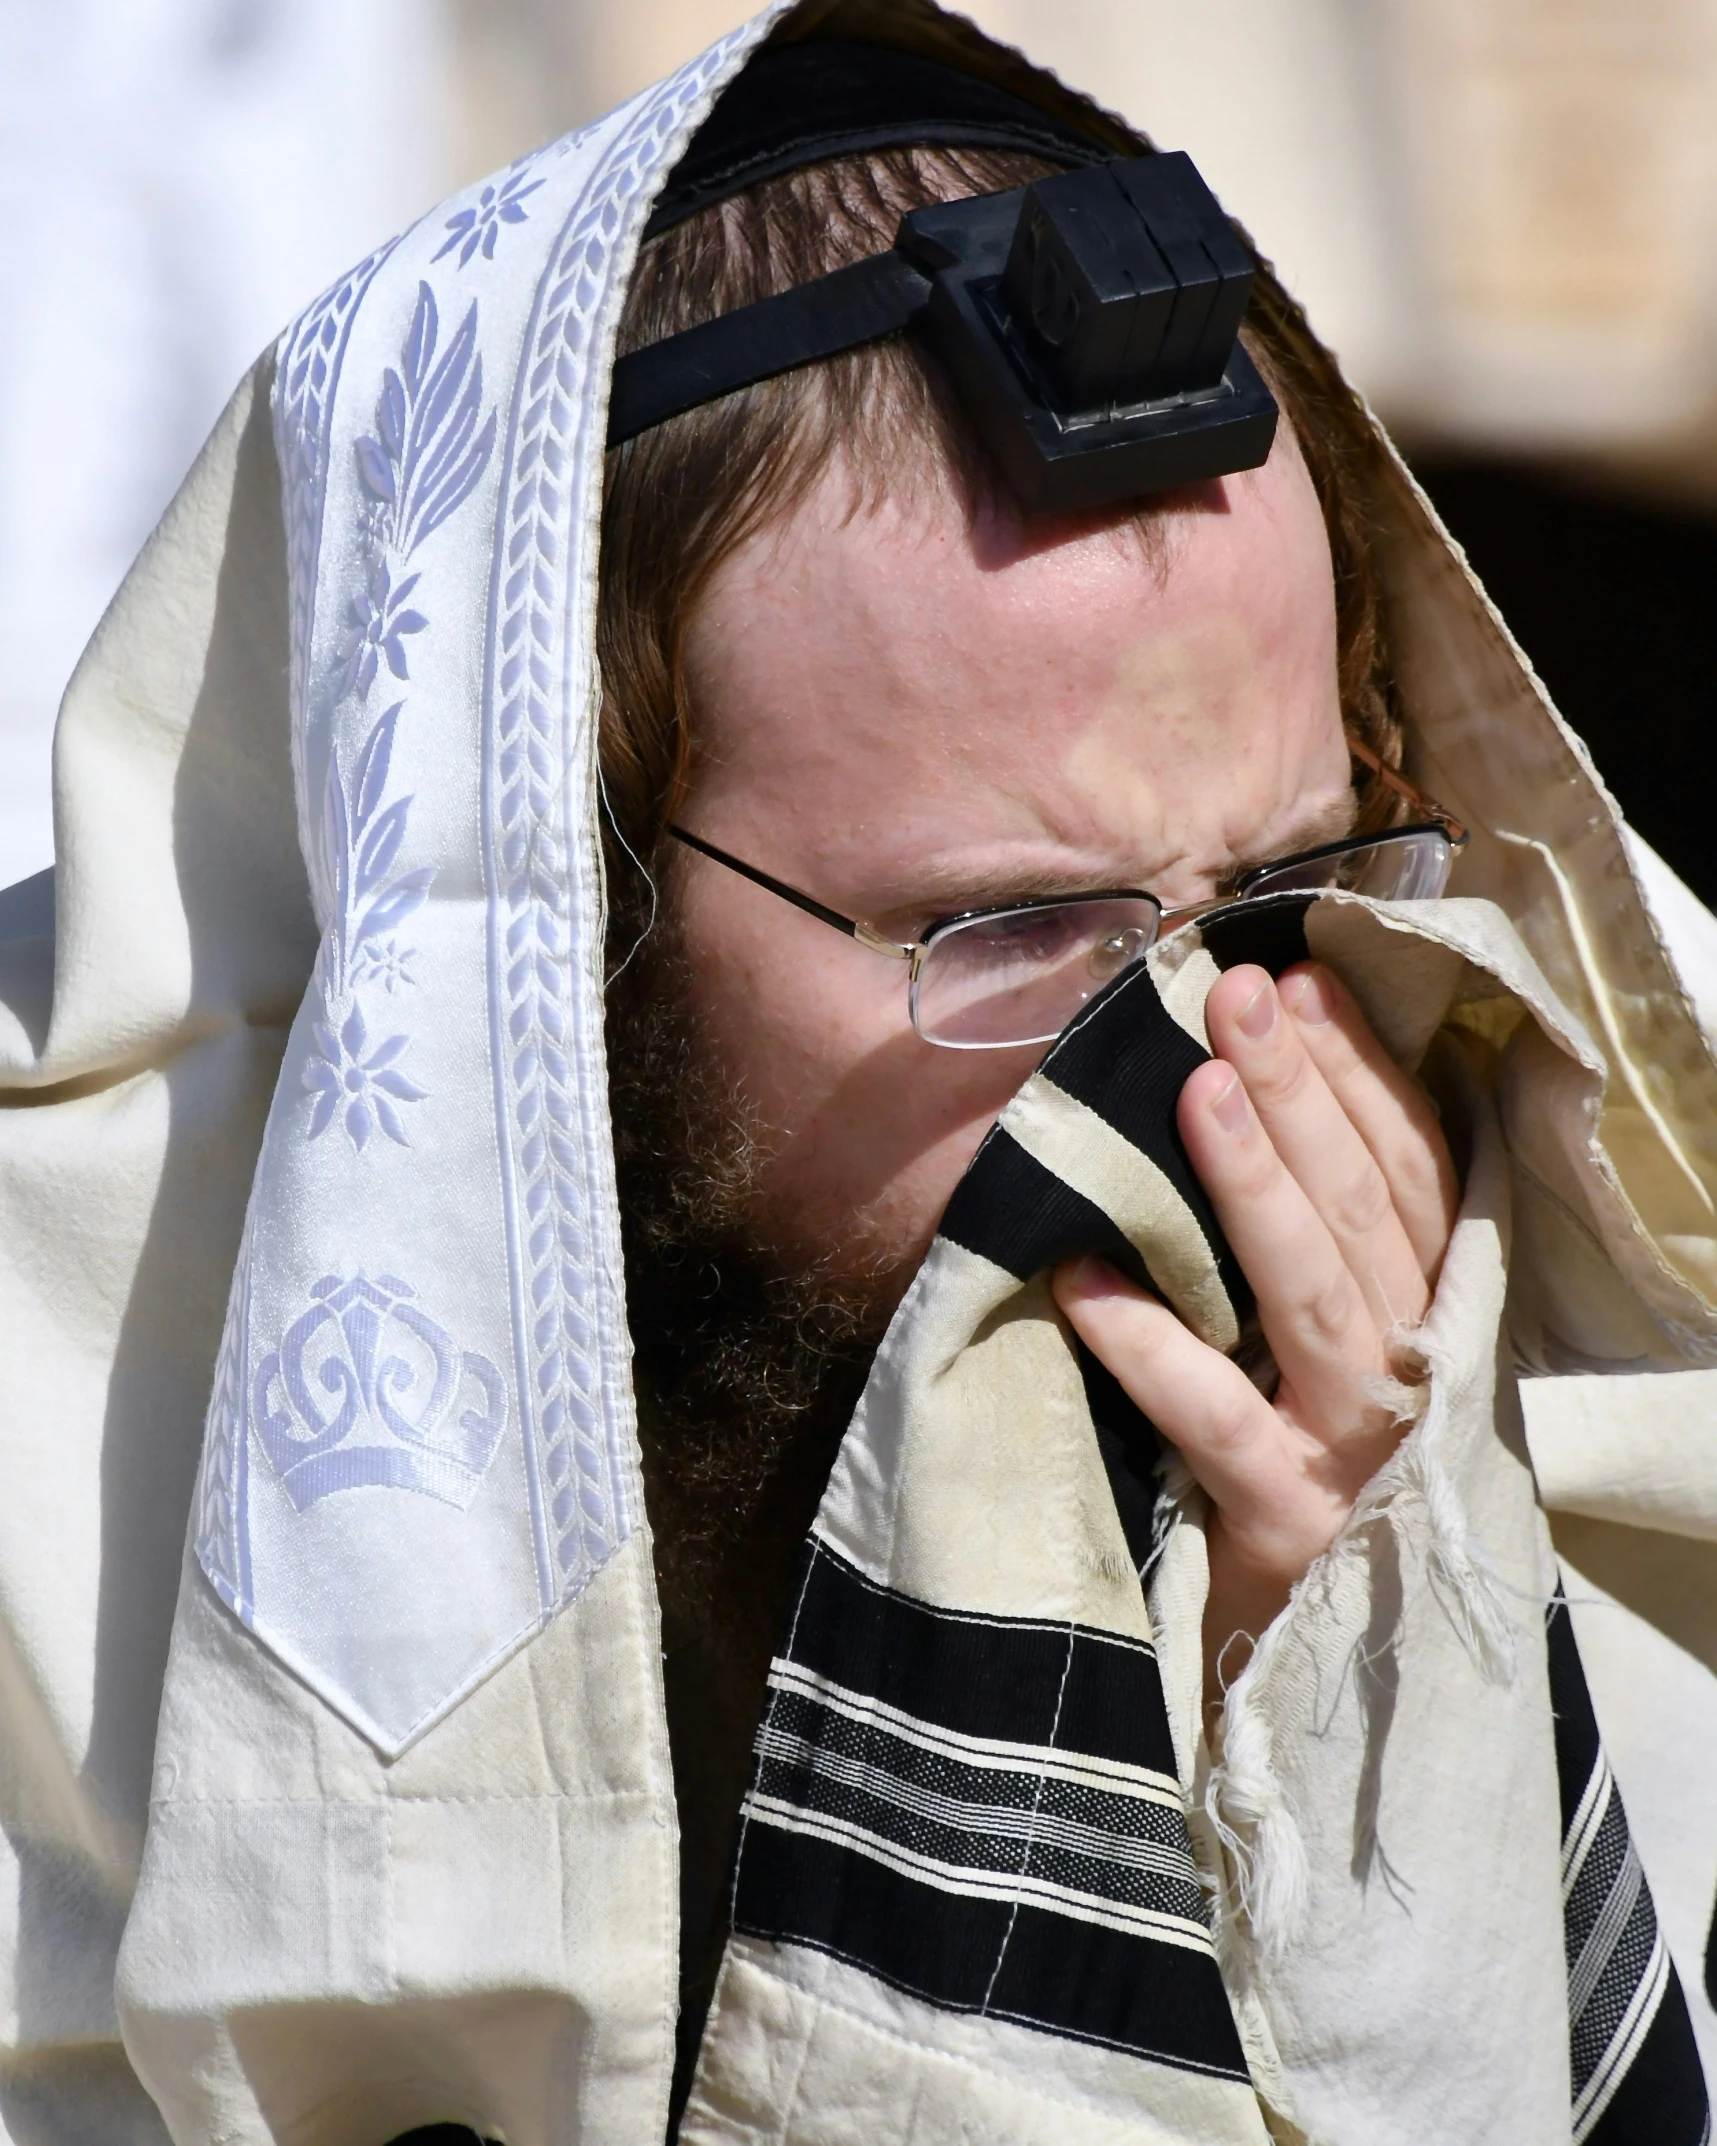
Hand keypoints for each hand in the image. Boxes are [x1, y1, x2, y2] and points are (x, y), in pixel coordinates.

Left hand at [1051, 961, 1459, 1725]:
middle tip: (1237, 995)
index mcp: (1433, 1311)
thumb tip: (1251, 1083)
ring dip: (1256, 1187)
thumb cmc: (1314, 1462)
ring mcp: (1355, 1452)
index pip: (1413, 1171)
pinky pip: (1214, 1421)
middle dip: (1302, 1093)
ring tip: (1196, 1088)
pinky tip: (1084, 1281)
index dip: (1360, 1073)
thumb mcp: (1336, 1345)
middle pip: (1364, 1214)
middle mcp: (1415, 1372)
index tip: (1299, 981)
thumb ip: (1323, 1237)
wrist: (1325, 1658)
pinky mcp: (1287, 1524)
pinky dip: (1152, 1350)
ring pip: (1313, 1299)